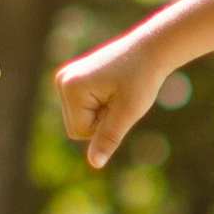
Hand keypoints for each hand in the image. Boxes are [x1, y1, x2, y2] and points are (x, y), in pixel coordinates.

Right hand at [53, 40, 167, 168]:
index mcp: (71, 87)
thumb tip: (94, 164)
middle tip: (119, 97)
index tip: (120, 101)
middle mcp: (62, 80)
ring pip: (79, 120)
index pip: (79, 132)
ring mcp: (65, 78)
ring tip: (116, 91)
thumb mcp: (128, 113)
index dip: (104, 125)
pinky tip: (111, 87)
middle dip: (100, 120)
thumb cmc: (142, 79)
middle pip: (75, 127)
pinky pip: (82, 109)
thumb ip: (108, 138)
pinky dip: (99, 105)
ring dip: (100, 113)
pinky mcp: (73, 78)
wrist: (151, 50)